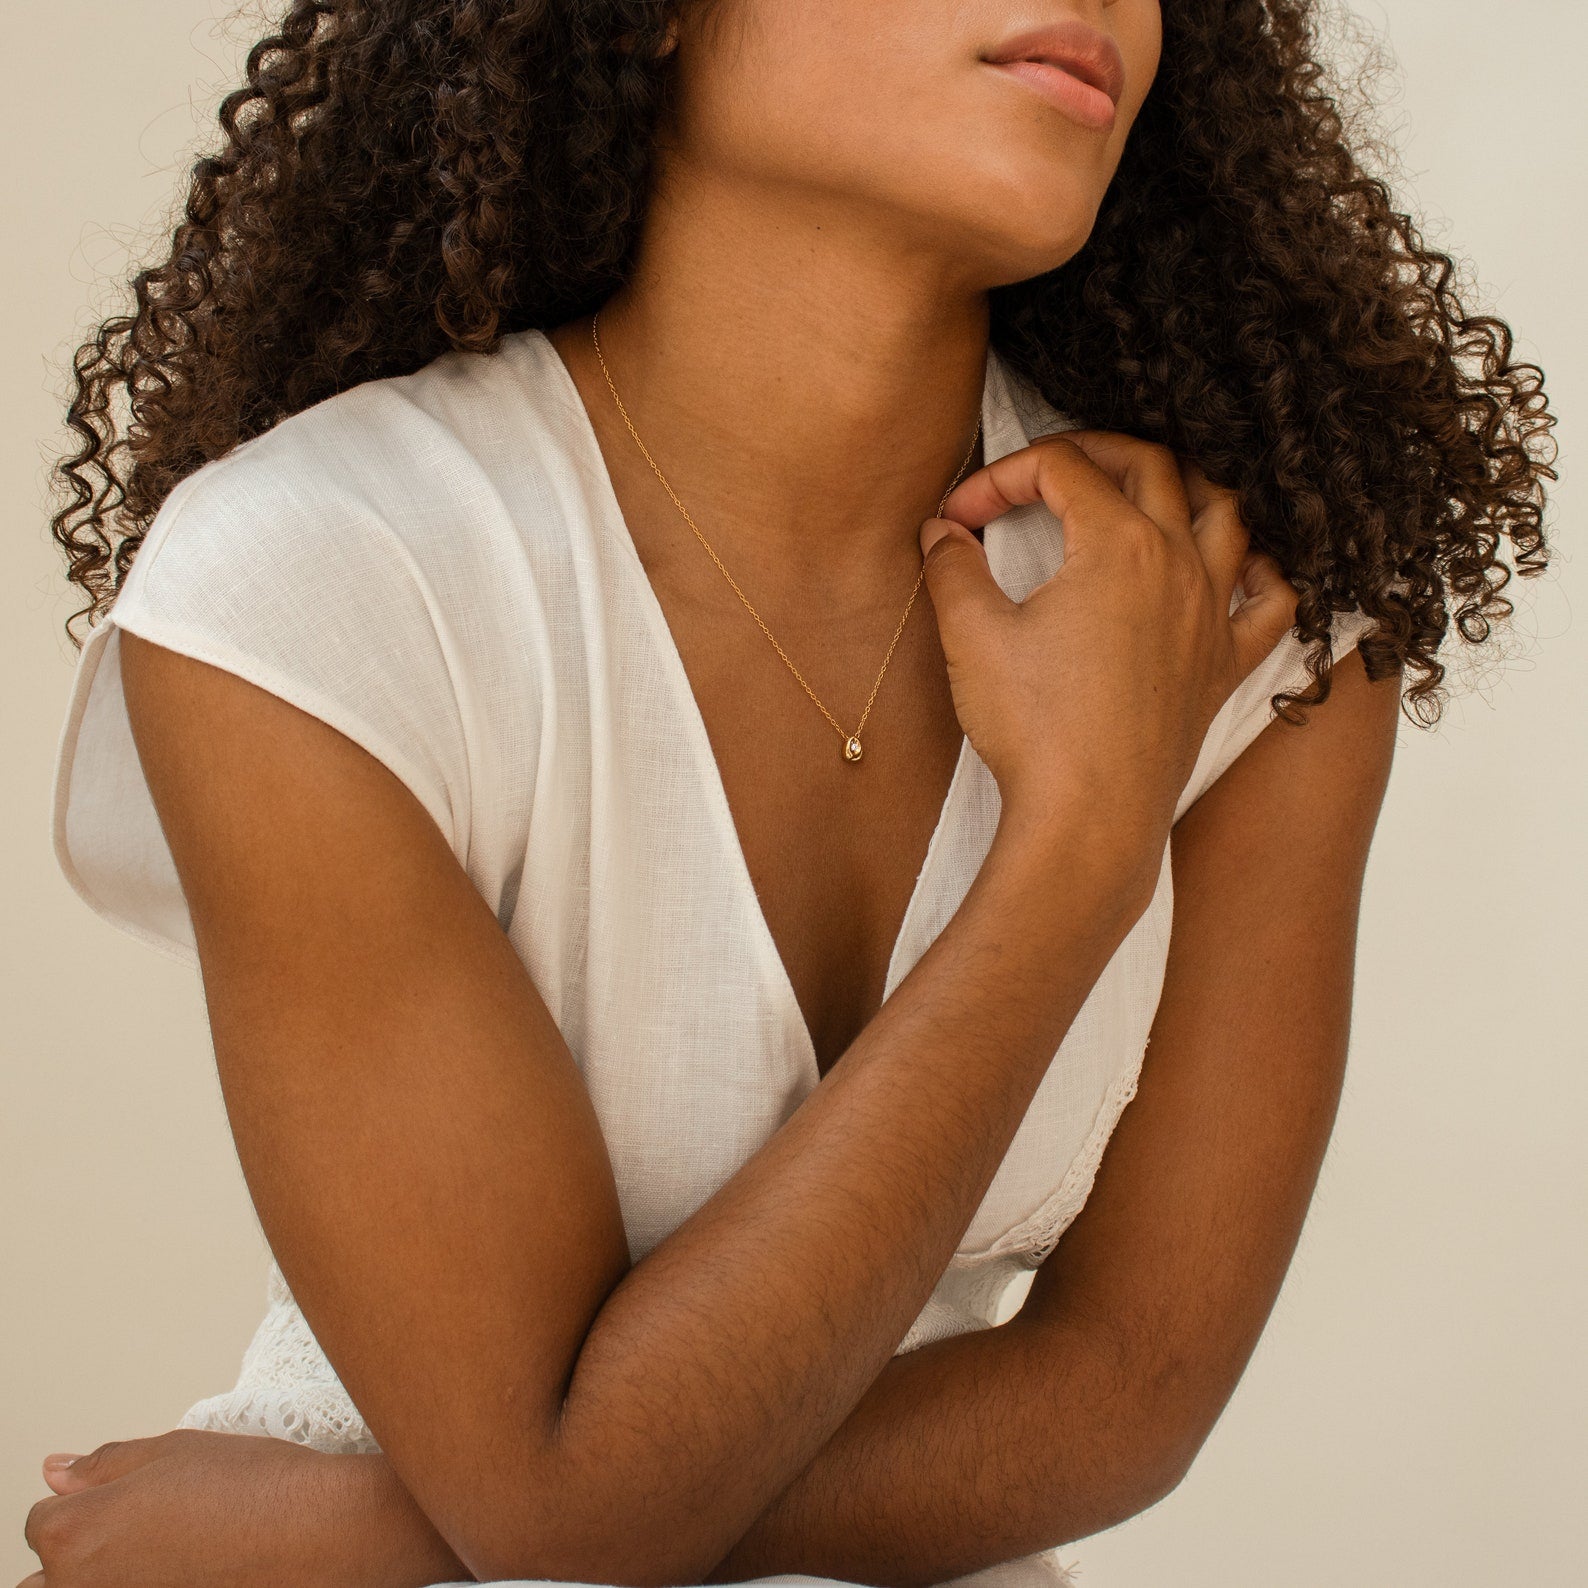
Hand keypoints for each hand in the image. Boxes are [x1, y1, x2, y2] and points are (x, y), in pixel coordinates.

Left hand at [20, 1429, 468, 1587]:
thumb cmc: (256, 1489)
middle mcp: (82, 1587)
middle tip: (149, 1532)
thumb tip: (58, 1471)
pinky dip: (151, 1585)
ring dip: (110, 1575)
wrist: (320, 1536)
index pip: (44, 1520)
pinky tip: (191, 1570)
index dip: (88, 1500)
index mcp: (76, 1533)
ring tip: (170, 1554)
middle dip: (85, 1552)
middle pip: (51, 1574)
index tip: (131, 1496)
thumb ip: (106, 1464)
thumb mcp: (176, 1450)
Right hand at [919, 429, 1299, 849]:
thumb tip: (941, 533)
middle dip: (1093, 451)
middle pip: (1151, 465)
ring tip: (1141, 492)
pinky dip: (1256, 570)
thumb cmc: (1035, 730)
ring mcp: (1210, 614)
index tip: (961, 514)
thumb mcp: (972, 637)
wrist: (1088, 819)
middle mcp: (1179, 565)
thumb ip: (952, 568)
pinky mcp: (1222, 666)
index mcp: (1119, 545)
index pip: (1062, 469)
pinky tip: (1231, 568)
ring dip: (1183, 486)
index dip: (1002, 476)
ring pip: (1224, 513)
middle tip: (1044, 471)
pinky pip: (1268, 601)